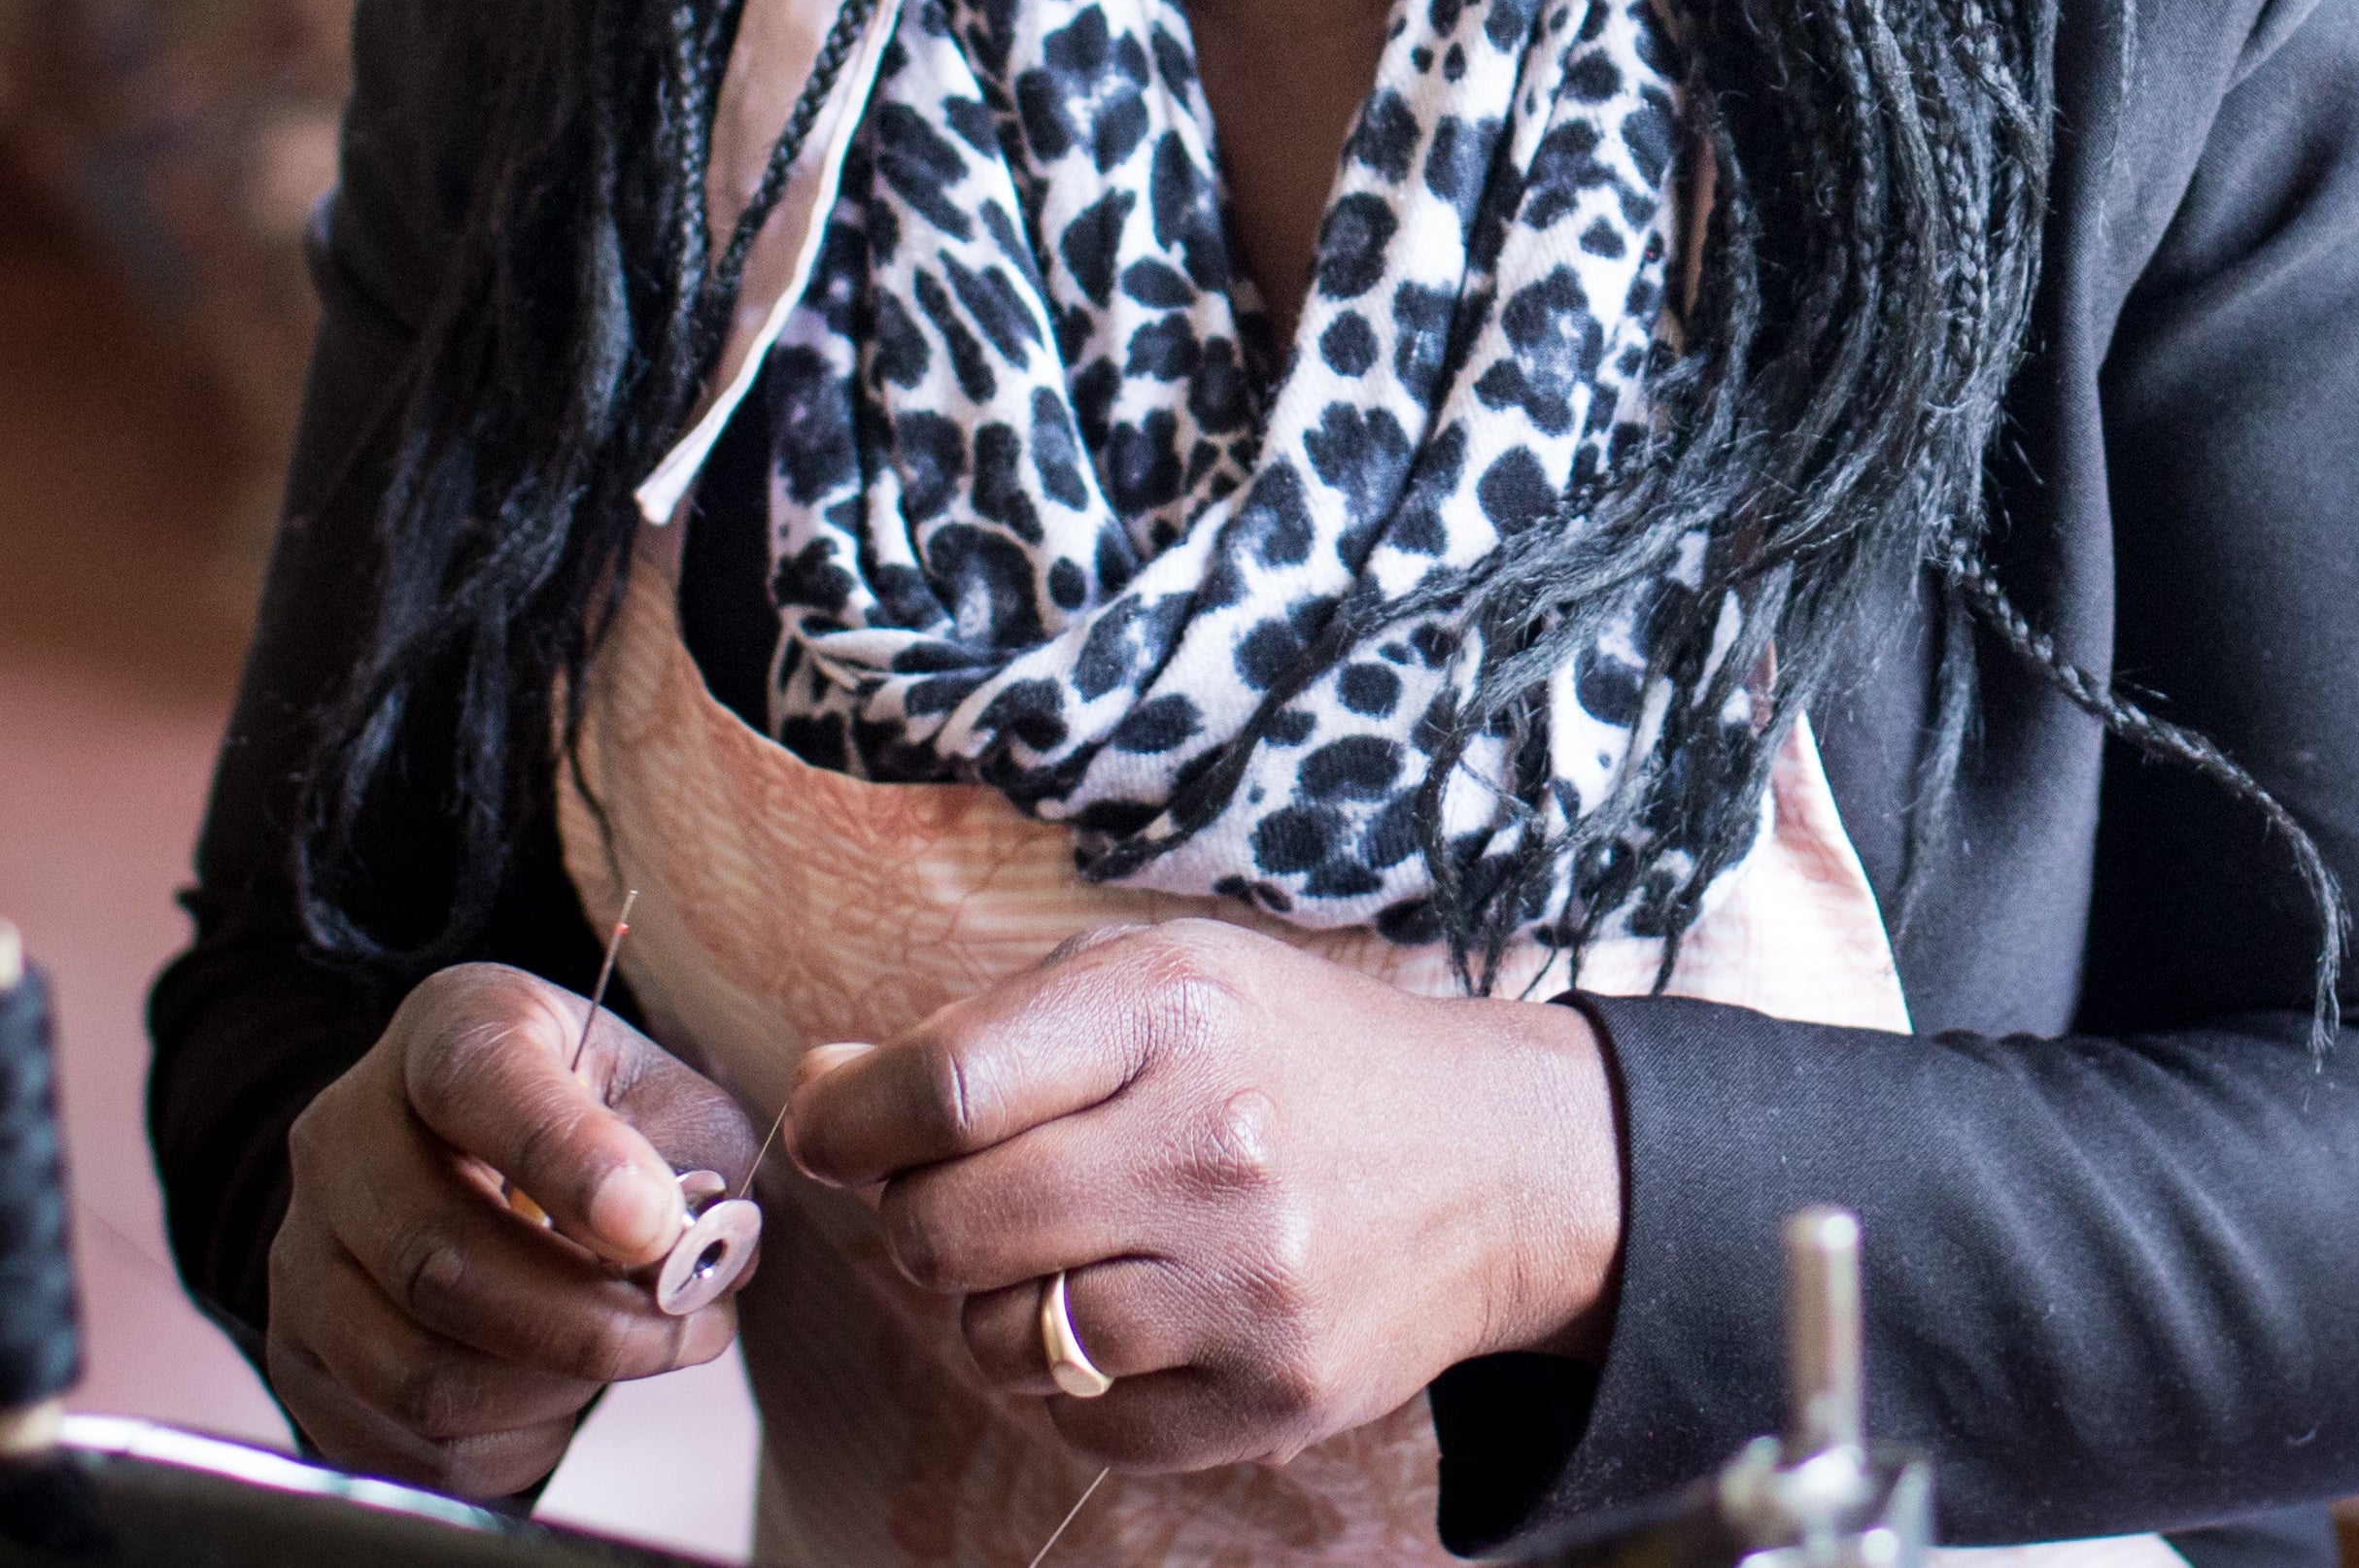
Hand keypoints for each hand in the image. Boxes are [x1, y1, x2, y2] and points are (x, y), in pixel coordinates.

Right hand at [268, 964, 761, 1499]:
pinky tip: (568, 1391)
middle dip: (584, 1319)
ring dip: (556, 1388)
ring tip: (642, 1353)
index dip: (570, 1161)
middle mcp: (346, 1138)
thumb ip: (687, 1160)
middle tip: (687, 1326)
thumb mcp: (662, 1093)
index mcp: (448, 1032)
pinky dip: (511, 1439)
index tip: (654, 1227)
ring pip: (418, 1372)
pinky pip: (405, 1446)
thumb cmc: (600, 1116)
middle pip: (437, 1259)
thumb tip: (690, 1265)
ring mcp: (305, 1257)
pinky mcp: (300, 1362)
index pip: (484, 1084)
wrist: (488, 1158)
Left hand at [785, 919, 1624, 1470]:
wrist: (1496, 1158)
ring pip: (1001, 1338)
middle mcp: (1214, 1139)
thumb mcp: (1166, 981)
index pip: (943, 1088)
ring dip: (1001, 1304)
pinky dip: (1077, 1378)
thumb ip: (992, 1034)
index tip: (833, 1128)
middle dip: (921, 1216)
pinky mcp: (1270, 1390)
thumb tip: (818, 1101)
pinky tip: (1140, 1311)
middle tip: (973, 1193)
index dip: (847, 1120)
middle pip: (947, 1228)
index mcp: (1176, 1009)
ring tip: (1075, 1250)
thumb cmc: (1295, 1053)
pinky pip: (1081, 1422)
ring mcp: (1247, 1279)